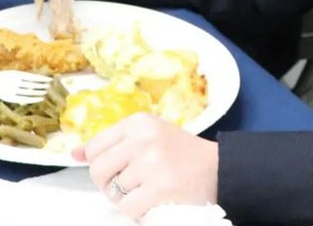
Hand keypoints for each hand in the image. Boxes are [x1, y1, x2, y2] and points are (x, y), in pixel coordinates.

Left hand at [73, 113, 218, 219]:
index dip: (103, 164)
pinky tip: (154, 198)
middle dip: (109, 184)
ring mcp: (152, 162)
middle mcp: (144, 137)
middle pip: (98, 170)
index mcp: (140, 122)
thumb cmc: (180, 153)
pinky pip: (127, 208)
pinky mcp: (160, 186)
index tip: (119, 167)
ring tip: (150, 187)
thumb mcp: (149, 136)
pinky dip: (137, 209)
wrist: (218, 168)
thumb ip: (114, 143)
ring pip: (113, 191)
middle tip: (132, 183)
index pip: (95, 147)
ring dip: (128, 197)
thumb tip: (74, 152)